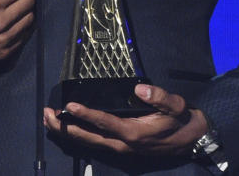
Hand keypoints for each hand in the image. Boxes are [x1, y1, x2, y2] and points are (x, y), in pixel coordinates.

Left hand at [43, 83, 208, 156]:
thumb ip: (160, 97)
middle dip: (65, 126)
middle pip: (88, 137)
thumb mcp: (177, 106)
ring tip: (48, 120)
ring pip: (87, 143)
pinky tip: (66, 129)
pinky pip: (94, 144)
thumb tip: (140, 88)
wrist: (192, 141)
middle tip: (46, 114)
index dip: (85, 115)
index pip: (104, 123)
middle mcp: (123, 145)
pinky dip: (77, 136)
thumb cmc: (182, 121)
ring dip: (67, 132)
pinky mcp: (120, 149)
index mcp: (134, 133)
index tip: (69, 106)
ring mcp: (120, 150)